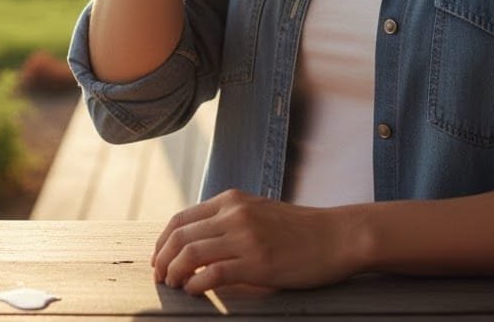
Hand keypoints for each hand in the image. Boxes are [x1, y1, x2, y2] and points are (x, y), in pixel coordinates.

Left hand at [151, 189, 362, 294]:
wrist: (336, 235)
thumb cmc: (299, 229)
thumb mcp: (258, 211)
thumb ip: (229, 220)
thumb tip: (198, 242)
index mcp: (231, 200)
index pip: (181, 218)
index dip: (163, 241)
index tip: (158, 259)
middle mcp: (233, 213)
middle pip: (180, 235)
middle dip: (162, 259)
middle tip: (159, 277)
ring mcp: (244, 237)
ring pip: (190, 253)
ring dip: (174, 273)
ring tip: (173, 286)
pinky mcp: (257, 262)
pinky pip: (213, 274)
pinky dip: (196, 285)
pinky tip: (195, 293)